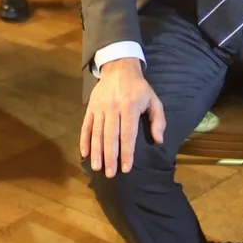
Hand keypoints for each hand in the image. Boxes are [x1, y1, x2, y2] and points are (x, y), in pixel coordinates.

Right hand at [81, 57, 165, 176]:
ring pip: (97, 133)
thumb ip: (158, 120)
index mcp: (129, 107)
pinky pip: (86, 125)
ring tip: (96, 167)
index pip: (128, 135)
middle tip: (110, 174)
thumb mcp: (154, 100)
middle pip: (110, 136)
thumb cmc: (139, 88)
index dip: (127, 153)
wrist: (119, 68)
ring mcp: (100, 108)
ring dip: (96, 151)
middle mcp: (113, 108)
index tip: (126, 168)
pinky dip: (84, 140)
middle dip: (110, 157)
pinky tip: (84, 153)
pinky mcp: (90, 107)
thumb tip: (158, 140)